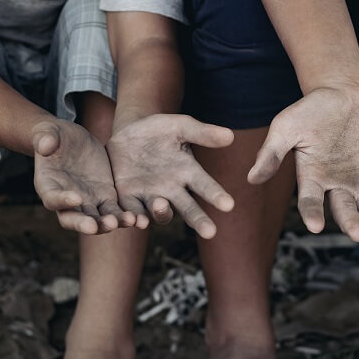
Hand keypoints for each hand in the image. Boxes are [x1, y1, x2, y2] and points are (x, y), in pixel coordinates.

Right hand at [33, 120, 129, 233]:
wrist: (73, 140)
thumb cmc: (54, 136)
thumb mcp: (47, 132)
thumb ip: (44, 138)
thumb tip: (44, 146)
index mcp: (48, 186)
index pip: (52, 198)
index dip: (62, 200)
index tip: (76, 198)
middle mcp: (66, 201)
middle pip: (72, 218)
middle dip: (83, 224)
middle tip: (95, 227)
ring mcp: (87, 202)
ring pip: (96, 220)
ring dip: (109, 223)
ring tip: (126, 221)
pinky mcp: (105, 198)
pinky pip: (114, 211)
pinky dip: (124, 216)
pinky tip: (138, 218)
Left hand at [106, 114, 234, 237]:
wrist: (127, 133)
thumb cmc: (159, 130)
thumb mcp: (180, 126)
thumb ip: (202, 133)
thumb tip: (230, 136)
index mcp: (188, 172)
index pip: (205, 186)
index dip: (216, 195)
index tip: (228, 205)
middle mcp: (172, 189)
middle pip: (188, 209)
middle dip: (199, 220)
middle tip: (211, 232)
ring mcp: (151, 196)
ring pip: (161, 213)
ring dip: (162, 213)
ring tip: (161, 204)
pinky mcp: (129, 198)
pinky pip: (132, 212)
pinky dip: (135, 218)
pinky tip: (137, 220)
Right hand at [247, 84, 358, 241]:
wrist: (344, 91)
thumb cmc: (311, 109)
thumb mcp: (286, 126)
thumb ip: (272, 152)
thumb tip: (251, 179)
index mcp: (312, 179)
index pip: (311, 203)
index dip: (312, 215)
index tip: (316, 226)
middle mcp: (336, 186)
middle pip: (343, 211)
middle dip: (351, 224)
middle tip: (358, 235)